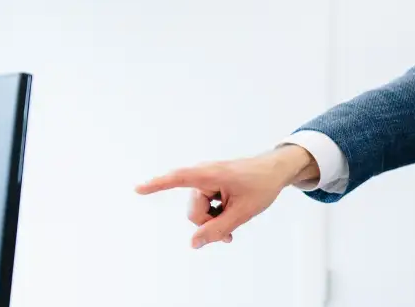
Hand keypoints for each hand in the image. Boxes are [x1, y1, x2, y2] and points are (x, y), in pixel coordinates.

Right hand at [135, 145, 316, 248]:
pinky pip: (205, 206)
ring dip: (214, 220)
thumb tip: (193, 244)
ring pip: (199, 211)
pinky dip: (215, 214)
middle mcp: (204, 175)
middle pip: (193, 211)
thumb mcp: (243, 213)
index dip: (158, 185)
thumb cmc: (262, 185)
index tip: (138, 189)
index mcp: (211, 175)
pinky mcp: (210, 185)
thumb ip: (218, 230)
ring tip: (234, 220)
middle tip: (229, 235)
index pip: (179, 179)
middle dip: (208, 224)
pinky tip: (230, 214)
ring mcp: (207, 180)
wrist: (276, 170)